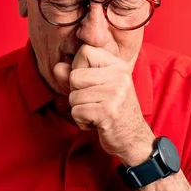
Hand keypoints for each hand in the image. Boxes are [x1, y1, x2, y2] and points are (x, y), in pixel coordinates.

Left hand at [53, 45, 154, 165]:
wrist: (133, 138)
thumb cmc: (112, 111)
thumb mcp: (96, 88)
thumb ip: (74, 76)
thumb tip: (57, 67)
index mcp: (118, 65)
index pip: (85, 51)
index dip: (78, 68)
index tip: (91, 83)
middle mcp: (119, 75)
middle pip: (74, 76)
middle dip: (76, 94)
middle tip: (94, 103)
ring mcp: (116, 93)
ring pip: (73, 96)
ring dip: (79, 110)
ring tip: (96, 113)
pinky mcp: (108, 111)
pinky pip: (77, 112)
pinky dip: (82, 122)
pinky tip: (97, 123)